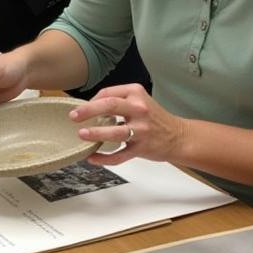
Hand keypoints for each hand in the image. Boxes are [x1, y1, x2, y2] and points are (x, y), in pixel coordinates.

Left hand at [69, 83, 188, 164]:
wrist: (179, 136)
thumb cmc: (154, 118)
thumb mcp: (139, 101)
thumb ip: (118, 101)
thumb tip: (88, 107)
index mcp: (136, 94)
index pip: (108, 93)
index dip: (91, 101)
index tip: (80, 109)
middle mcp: (140, 110)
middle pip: (110, 106)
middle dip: (88, 111)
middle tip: (73, 116)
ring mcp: (142, 130)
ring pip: (115, 132)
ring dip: (96, 134)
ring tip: (81, 134)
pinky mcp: (142, 148)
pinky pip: (120, 155)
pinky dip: (105, 158)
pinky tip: (92, 158)